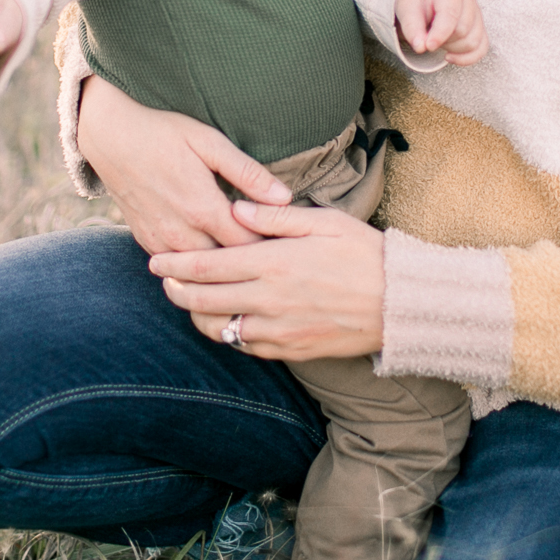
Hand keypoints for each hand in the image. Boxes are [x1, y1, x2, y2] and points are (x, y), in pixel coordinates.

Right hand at [78, 76, 291, 253]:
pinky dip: (198, 267)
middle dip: (252, 262)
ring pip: (202, 273)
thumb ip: (248, 173)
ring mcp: (161, 244)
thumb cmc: (164, 134)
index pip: (250, 247)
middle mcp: (182, 235)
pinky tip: (215, 258)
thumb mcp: (209, 143)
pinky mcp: (147, 244)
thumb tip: (285, 197)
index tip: (289, 242)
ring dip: (224, 268)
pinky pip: (180, 268)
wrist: (111, 138)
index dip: (273, 246)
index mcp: (203, 210)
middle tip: (275, 254)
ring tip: (250, 262)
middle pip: (228, 266)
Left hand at [148, 201, 386, 359]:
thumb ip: (275, 217)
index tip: (158, 260)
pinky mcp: (292, 350)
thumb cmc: (366, 254)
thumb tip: (236, 209)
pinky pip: (247, 347)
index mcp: (274, 263)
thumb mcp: (324, 222)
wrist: (401, 304)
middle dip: (177, 290)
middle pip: (205, 299)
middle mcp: (270, 300)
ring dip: (199, 316)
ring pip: (221, 329)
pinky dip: (230, 334)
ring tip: (191, 301)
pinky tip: (227, 321)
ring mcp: (279, 330)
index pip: (209, 265)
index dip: (177, 264)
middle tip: (163, 280)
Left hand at [394, 0, 487, 65]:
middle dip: (443, 41)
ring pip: (472, 43)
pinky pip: (481, 49)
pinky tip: (449, 56)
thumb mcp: (406, 8)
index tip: (428, 46)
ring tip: (437, 39)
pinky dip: (466, 58)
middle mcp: (468, 0)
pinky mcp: (480, 28)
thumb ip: (412, 28)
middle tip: (427, 35)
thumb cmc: (417, 0)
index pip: (450, 15)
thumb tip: (420, 47)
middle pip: (462, 31)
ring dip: (452, 49)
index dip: (440, 34)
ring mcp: (477, 14)